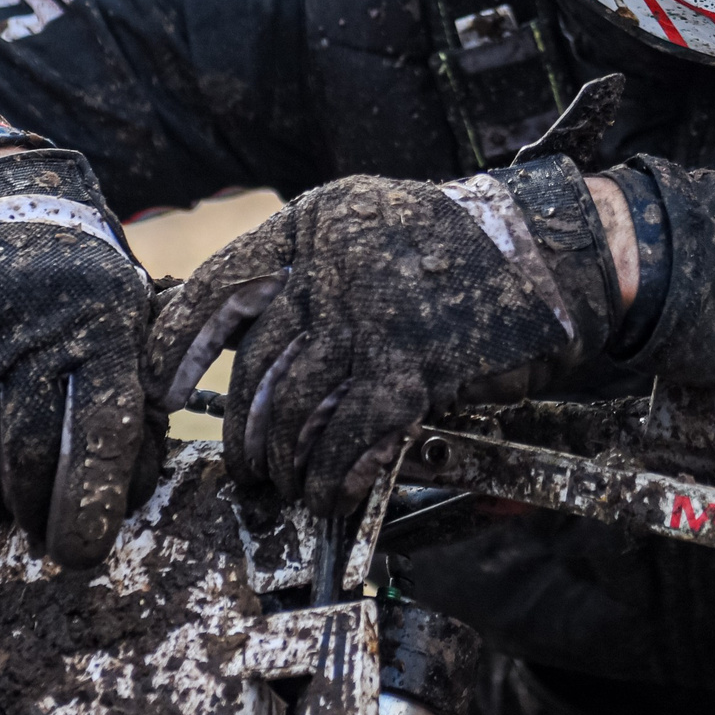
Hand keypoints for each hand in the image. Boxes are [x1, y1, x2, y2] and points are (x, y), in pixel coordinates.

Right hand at [0, 149, 160, 566]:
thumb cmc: (79, 296)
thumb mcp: (126, 325)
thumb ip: (135, 405)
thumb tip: (127, 498)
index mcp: (105, 315)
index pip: (102, 419)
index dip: (93, 494)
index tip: (82, 552)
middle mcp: (32, 309)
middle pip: (27, 442)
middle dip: (36, 505)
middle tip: (45, 534)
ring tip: (1, 497)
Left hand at [146, 159, 618, 511]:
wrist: (552, 252)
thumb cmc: (458, 250)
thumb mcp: (371, 233)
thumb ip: (312, 279)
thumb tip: (248, 356)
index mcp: (318, 223)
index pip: (223, 283)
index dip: (182, 340)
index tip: (162, 383)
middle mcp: (339, 262)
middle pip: (259, 360)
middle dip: (243, 425)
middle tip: (242, 463)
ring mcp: (377, 311)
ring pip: (298, 401)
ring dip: (287, 458)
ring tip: (287, 484)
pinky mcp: (418, 360)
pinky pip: (353, 430)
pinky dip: (336, 471)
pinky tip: (330, 492)